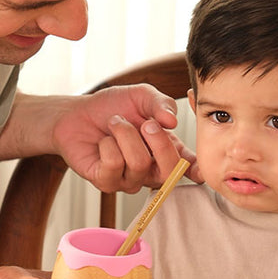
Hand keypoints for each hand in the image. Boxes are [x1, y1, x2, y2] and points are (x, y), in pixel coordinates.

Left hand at [53, 84, 201, 192]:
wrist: (77, 114)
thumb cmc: (111, 107)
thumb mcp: (141, 96)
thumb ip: (161, 104)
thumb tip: (172, 121)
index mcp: (164, 149)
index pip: (185, 165)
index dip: (196, 170)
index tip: (201, 171)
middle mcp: (149, 169)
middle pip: (169, 171)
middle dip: (159, 142)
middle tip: (145, 123)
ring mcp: (128, 179)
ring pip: (139, 164)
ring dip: (125, 135)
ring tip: (114, 124)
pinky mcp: (106, 182)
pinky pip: (114, 165)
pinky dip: (107, 144)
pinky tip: (103, 141)